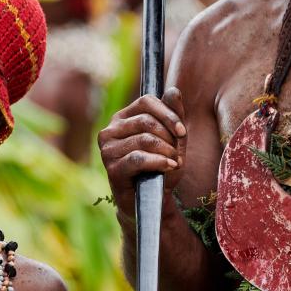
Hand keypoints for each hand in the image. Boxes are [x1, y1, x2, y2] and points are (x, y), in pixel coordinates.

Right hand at [98, 87, 186, 216]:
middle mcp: (109, 131)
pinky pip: (138, 158)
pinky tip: (169, 167)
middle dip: (169, 137)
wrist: (152, 200)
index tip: (182, 131)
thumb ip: (173, 116)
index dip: (168, 114)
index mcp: (122, 119)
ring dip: (167, 151)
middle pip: (146, 121)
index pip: (146, 101)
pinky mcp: (111, 168)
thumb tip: (174, 91)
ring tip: (174, 162)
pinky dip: (159, 162)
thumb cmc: (161, 167)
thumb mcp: (172, 139)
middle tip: (177, 153)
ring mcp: (107, 150)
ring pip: (144, 139)